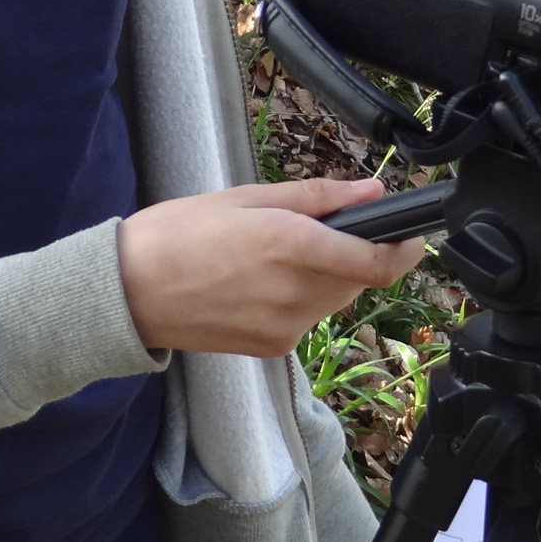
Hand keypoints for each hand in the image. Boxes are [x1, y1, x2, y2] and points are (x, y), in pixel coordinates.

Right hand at [116, 179, 421, 356]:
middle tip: (321, 230)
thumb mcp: (247, 197)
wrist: (128, 293)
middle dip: (354, 254)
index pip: (377, 261)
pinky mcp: (272, 347)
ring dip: (327, 275)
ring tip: (277, 254)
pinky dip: (300, 298)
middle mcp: (295, 292)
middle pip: (359, 278)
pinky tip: (260, 281)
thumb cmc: (178, 234)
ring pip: (334, 299)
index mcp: (290, 245)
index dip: (405, 249)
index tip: (412, 233)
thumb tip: (371, 194)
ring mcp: (285, 327)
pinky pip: (307, 318)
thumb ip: (317, 197)